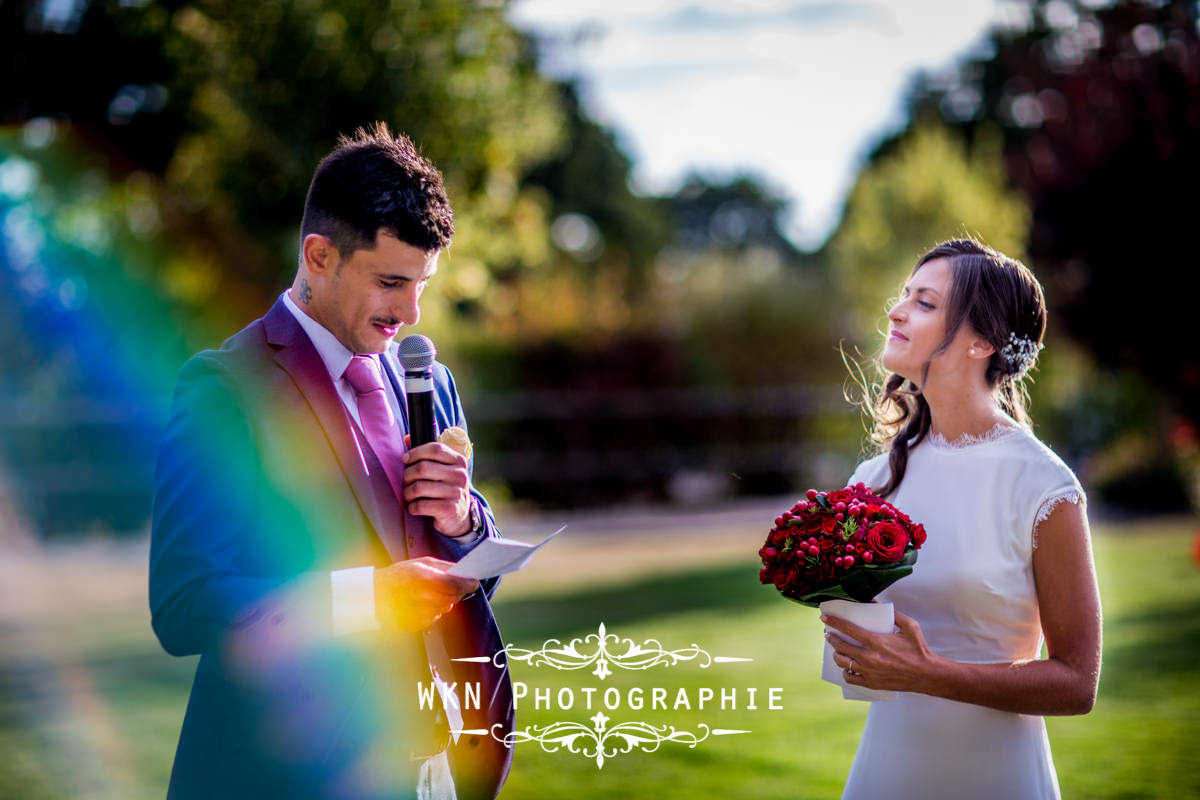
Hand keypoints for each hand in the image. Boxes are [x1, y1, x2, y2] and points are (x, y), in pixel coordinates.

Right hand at [375, 556, 479, 630]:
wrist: (374, 594)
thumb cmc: (399, 575)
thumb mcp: (421, 562)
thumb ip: (444, 567)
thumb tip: (464, 572)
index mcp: (423, 577)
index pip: (455, 585)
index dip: (467, 584)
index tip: (474, 583)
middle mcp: (421, 596)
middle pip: (452, 598)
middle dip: (456, 592)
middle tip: (450, 586)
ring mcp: (417, 612)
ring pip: (446, 608)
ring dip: (445, 601)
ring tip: (432, 593)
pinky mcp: (414, 624)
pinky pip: (435, 617)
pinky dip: (434, 610)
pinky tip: (423, 603)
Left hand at [402, 435, 471, 535]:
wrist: (458, 515)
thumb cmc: (444, 487)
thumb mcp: (440, 469)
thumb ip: (425, 454)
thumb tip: (408, 437)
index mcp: (459, 461)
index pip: (435, 449)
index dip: (416, 452)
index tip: (405, 459)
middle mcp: (460, 475)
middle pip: (423, 468)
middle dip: (407, 475)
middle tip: (405, 481)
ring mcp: (456, 493)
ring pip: (419, 487)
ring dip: (408, 492)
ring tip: (408, 495)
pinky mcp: (450, 509)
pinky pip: (421, 505)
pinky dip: (412, 507)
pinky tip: (414, 507)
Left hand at [822, 610, 941, 692]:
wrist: (926, 674)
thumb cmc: (918, 650)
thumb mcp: (909, 626)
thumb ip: (894, 614)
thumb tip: (876, 602)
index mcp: (877, 641)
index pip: (849, 629)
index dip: (834, 622)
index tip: (825, 618)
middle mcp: (870, 657)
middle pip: (841, 646)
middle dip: (831, 638)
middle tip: (829, 634)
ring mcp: (869, 672)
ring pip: (842, 662)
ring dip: (837, 654)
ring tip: (837, 649)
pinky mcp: (872, 683)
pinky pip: (850, 678)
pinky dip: (846, 672)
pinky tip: (847, 667)